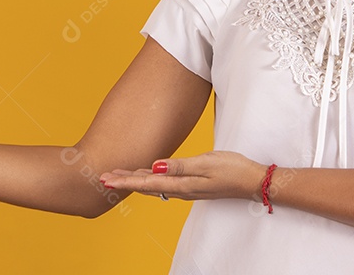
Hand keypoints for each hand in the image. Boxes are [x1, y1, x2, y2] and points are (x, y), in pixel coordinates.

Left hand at [99, 151, 267, 202]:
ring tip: (117, 174)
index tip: (105, 178)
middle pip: (145, 186)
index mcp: (182, 185)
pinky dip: (148, 179)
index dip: (124, 180)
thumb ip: (180, 165)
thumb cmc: (233, 170)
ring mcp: (186, 188)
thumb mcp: (207, 163)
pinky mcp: (191, 184)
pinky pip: (163, 183)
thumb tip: (155, 167)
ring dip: (134, 180)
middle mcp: (180, 189)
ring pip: (153, 185)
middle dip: (123, 180)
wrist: (252, 182)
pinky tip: (145, 174)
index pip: (146, 183)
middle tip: (101, 176)